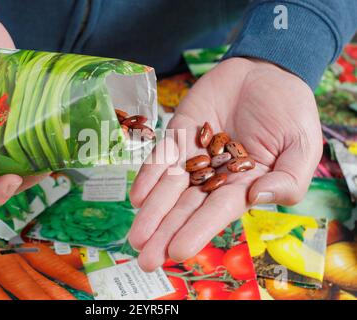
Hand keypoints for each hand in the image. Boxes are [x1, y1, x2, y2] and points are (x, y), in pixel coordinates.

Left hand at [129, 57, 322, 270]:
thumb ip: (288, 179)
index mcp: (244, 185)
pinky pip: (161, 156)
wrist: (266, 72)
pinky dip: (149, 175)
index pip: (217, 212)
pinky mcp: (179, 133)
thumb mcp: (302, 146)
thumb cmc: (290, 111)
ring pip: (169, 188)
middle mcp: (215, 176)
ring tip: (137, 235)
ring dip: (152, 211)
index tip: (178, 250)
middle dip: (165, 232)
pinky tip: (137, 196)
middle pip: (186, 208)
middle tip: (146, 259)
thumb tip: (258, 199)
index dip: (198, 230)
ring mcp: (194, 155)